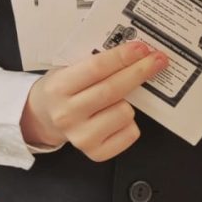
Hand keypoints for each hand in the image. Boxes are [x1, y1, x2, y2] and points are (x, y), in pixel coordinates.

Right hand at [20, 40, 167, 161]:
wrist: (43, 118)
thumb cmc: (62, 89)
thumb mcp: (66, 70)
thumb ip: (93, 63)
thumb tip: (133, 53)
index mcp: (59, 87)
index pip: (96, 68)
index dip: (122, 57)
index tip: (142, 48)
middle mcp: (67, 114)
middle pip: (113, 89)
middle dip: (139, 72)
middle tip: (157, 60)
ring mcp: (81, 137)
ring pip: (124, 112)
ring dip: (128, 102)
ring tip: (117, 99)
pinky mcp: (95, 153)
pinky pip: (130, 133)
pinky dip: (130, 123)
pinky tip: (117, 117)